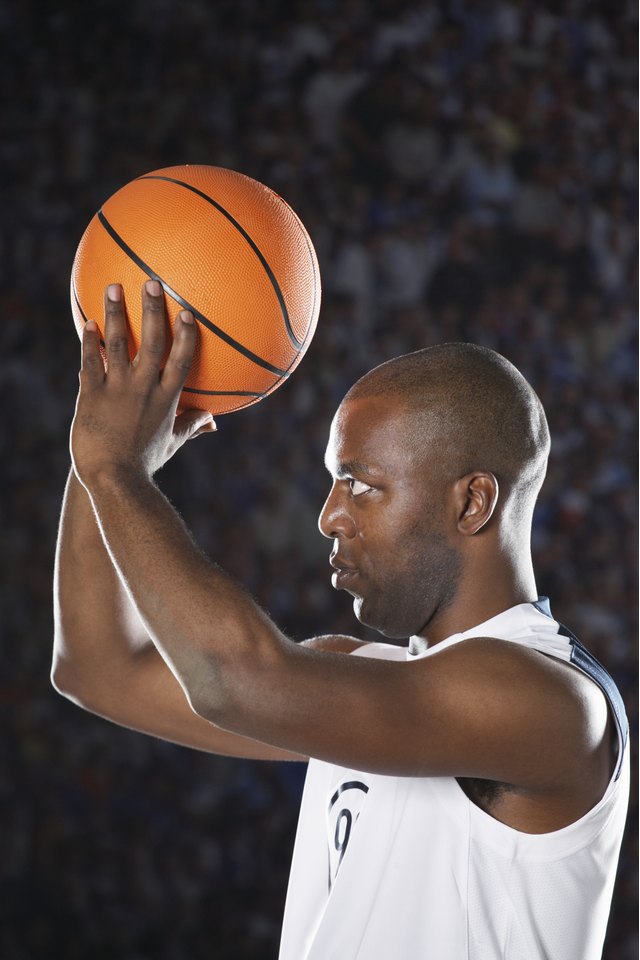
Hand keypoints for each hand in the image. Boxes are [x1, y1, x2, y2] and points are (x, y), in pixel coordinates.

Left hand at [71, 280, 214, 487]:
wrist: (112, 477)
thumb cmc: (144, 463)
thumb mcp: (172, 444)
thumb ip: (191, 426)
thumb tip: (213, 421)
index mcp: (166, 399)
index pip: (180, 360)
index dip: (185, 334)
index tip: (186, 312)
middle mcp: (143, 389)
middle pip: (152, 342)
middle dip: (153, 310)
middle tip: (152, 283)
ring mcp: (117, 390)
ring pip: (118, 344)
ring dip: (116, 313)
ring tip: (113, 287)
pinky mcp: (91, 395)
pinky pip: (90, 362)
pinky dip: (90, 341)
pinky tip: (88, 323)